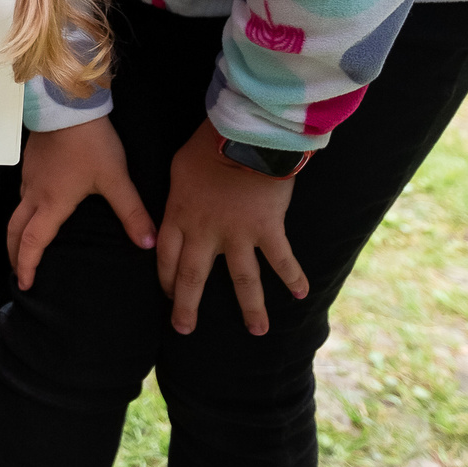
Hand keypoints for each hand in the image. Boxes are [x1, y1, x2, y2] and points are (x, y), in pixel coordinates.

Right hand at [6, 117, 155, 291]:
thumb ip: (132, 212)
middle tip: (19, 271)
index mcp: (52, 203)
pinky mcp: (31, 163)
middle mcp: (35, 193)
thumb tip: (149, 243)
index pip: (32, 242)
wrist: (68, 104)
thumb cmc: (90, 142)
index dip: (26, 265)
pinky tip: (38, 209)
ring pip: (16, 212)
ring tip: (26, 245)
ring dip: (17, 233)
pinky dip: (24, 212)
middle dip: (15, 254)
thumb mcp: (115, 179)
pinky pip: (22, 194)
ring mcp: (30, 177)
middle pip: (14, 231)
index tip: (24, 283)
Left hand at [157, 122, 308, 336]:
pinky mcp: (268, 229)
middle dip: (186, 306)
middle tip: (184, 328)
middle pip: (192, 278)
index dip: (165, 278)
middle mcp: (205, 233)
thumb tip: (181, 204)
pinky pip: (281, 260)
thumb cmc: (208, 144)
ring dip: (251, 308)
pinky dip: (293, 277)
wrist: (244, 135)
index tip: (168, 293)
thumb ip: (179, 194)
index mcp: (179, 215)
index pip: (166, 257)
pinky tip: (302, 294)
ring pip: (242, 281)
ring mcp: (237, 235)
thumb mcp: (180, 168)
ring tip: (257, 331)